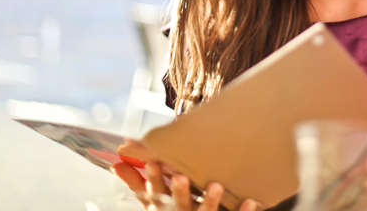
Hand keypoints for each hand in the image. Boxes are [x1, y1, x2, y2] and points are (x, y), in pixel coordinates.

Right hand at [111, 161, 256, 210]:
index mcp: (163, 208)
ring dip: (210, 201)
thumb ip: (136, 183)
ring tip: (216, 185)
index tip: (154, 161)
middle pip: (179, 206)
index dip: (154, 178)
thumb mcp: (152, 203)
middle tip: (182, 177)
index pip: (156, 193)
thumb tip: (115, 163)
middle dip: (180, 193)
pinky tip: (251, 200)